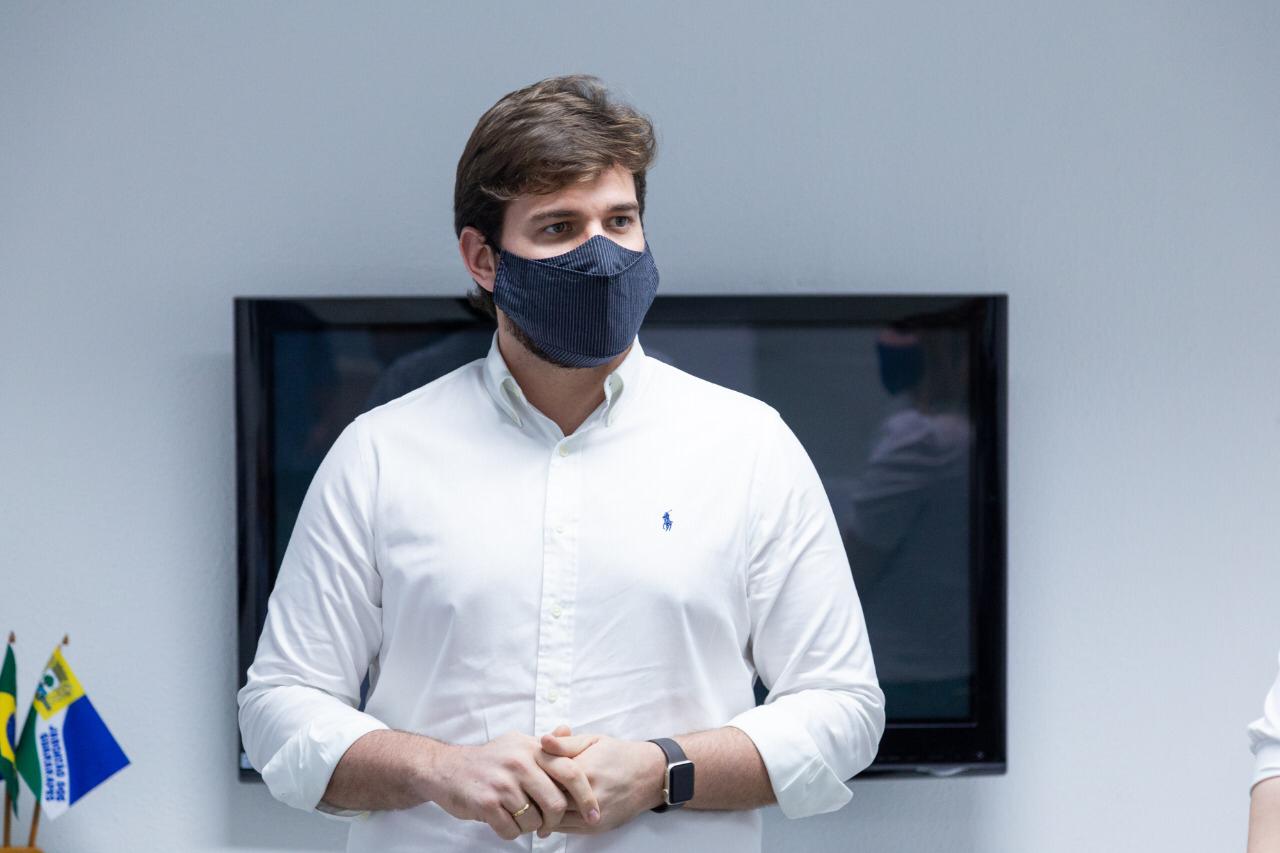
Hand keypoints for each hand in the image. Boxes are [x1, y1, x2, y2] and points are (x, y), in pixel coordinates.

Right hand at [425, 726, 601, 840]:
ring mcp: (501, 783)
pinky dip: (511, 832)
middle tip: (547, 825)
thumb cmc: (488, 760)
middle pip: (555, 802)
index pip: (571, 771)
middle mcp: (518, 762)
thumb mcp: (517, 744)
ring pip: (533, 820)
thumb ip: (545, 743)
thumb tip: (567, 730)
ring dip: (530, 827)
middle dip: (554, 820)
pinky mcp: (485, 802)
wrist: (445, 769)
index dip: (586, 795)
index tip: (594, 813)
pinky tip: (504, 821)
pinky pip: (511, 830)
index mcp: (531, 748)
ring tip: (519, 818)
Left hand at [536, 732, 666, 836]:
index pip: (546, 777)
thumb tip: (543, 740)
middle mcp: (589, 797)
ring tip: (533, 799)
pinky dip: (554, 821)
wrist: (647, 775)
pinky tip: (549, 810)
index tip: (525, 770)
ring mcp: (593, 815)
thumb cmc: (617, 754)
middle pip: (548, 800)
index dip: (532, 775)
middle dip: (534, 794)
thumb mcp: (592, 741)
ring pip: (554, 819)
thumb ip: (565, 743)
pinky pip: (566, 829)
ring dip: (542, 810)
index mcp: (585, 771)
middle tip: (523, 787)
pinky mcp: (596, 827)